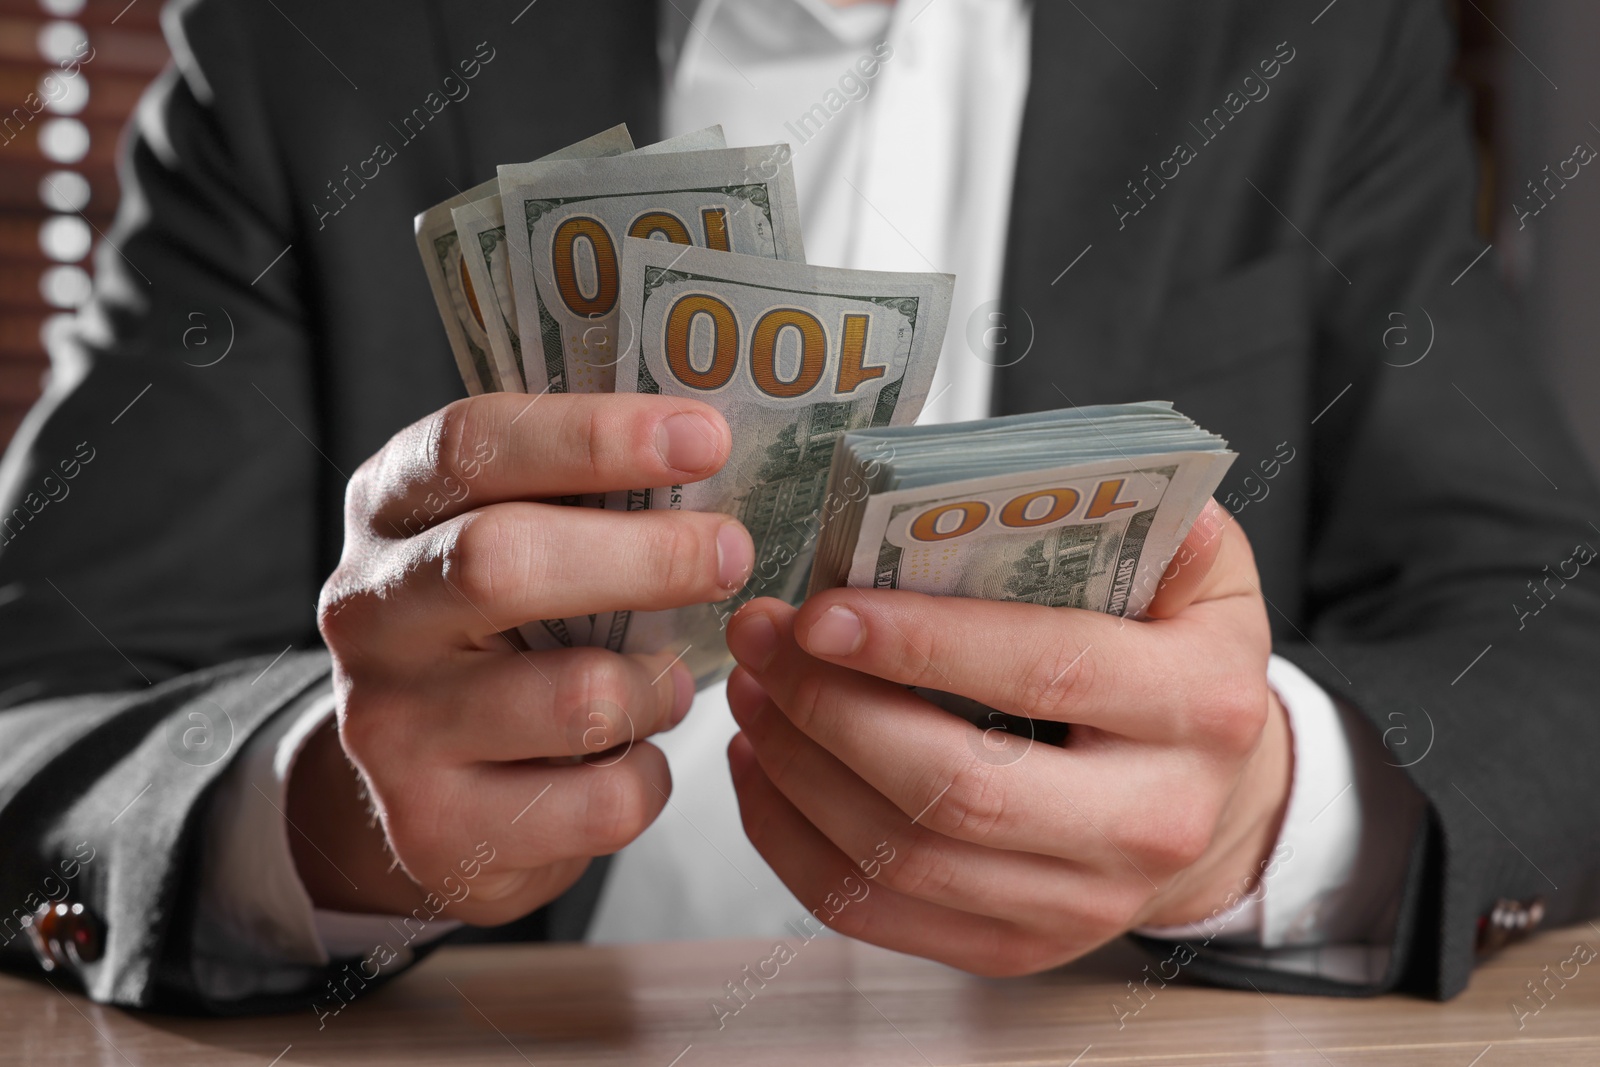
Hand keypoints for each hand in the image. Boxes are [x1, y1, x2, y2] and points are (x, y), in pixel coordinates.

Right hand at [297, 393, 753, 921]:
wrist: (431, 792)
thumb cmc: (509, 637)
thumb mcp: (519, 544)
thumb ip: (584, 497)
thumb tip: (715, 453)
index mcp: (392, 508)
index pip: (473, 444)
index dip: (594, 434)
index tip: (704, 438)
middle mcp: (369, 611)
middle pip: (501, 560)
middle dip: (644, 555)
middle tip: (731, 553)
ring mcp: (390, 727)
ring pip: (573, 697)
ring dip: (657, 688)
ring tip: (670, 686)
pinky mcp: (436, 828)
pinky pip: (598, 801)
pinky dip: (648, 778)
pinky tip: (632, 762)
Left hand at [722, 501, 1290, 975]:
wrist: (1213, 801)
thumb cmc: (1180, 661)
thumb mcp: (1200, 575)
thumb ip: (1146, 519)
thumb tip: (1070, 483)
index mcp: (1198, 706)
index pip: (1048, 671)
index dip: (923, 643)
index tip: (819, 610)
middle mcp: (1151, 822)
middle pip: (961, 787)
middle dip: (833, 709)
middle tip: (760, 640)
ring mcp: (1083, 904)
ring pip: (906, 857)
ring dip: (799, 772)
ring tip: (750, 691)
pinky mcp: (1016, 949)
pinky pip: (878, 912)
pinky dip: (794, 842)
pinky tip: (763, 768)